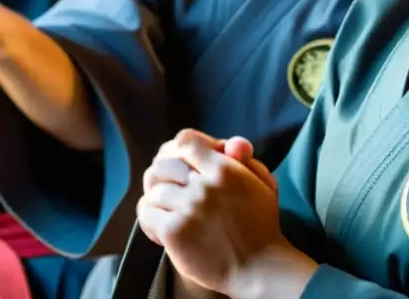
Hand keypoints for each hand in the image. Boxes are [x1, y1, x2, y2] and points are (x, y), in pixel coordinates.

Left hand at [136, 129, 288, 296]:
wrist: (259, 268)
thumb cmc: (261, 225)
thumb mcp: (262, 183)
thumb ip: (244, 158)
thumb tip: (228, 144)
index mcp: (224, 169)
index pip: (185, 140)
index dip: (178, 148)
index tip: (184, 163)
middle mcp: (204, 186)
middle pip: (162, 164)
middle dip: (163, 174)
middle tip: (171, 188)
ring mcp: (188, 208)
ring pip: (153, 189)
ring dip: (157, 198)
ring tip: (167, 209)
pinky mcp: (175, 232)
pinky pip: (146, 213)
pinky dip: (149, 217)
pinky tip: (160, 226)